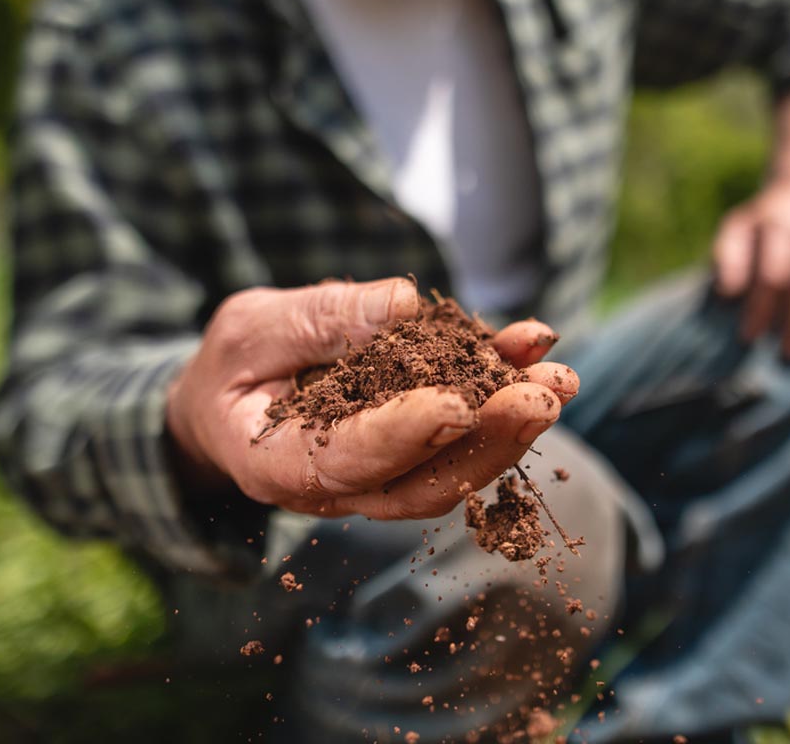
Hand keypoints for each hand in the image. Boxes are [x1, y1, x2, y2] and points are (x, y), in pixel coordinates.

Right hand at [165, 277, 577, 519]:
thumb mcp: (251, 329)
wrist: (230, 406)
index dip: (405, 435)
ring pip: (457, 466)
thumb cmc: (231, 368)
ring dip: (512, 423)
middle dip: (489, 439)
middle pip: (425, 482)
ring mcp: (385, 475)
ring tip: (560, 377)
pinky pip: (464, 434)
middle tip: (541, 395)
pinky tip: (535, 351)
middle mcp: (343, 487)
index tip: (457, 404)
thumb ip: (319, 320)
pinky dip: (501, 392)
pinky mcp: (415, 450)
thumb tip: (404, 303)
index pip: (351, 460)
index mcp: (284, 466)